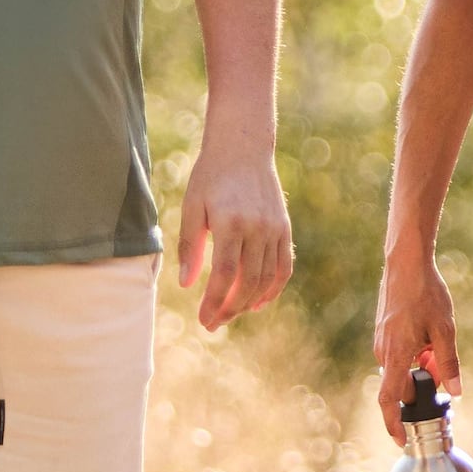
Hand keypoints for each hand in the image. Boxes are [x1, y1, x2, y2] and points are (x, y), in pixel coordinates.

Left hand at [176, 138, 292, 331]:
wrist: (243, 147)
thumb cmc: (210, 176)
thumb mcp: (192, 205)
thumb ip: (190, 246)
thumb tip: (187, 284)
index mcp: (230, 222)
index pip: (225, 274)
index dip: (214, 302)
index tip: (203, 320)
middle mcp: (257, 228)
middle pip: (247, 282)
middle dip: (230, 309)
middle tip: (213, 324)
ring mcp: (275, 229)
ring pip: (266, 279)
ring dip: (248, 303)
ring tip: (230, 314)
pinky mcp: (284, 229)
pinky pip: (283, 268)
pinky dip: (273, 289)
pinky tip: (257, 303)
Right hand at [371, 253, 458, 433]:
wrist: (406, 264)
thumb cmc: (426, 294)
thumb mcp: (445, 330)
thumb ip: (449, 363)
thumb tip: (457, 391)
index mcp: (396, 355)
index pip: (389, 400)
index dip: (393, 424)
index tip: (401, 440)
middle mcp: (383, 352)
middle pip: (402, 385)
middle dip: (422, 385)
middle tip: (440, 369)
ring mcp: (380, 342)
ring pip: (402, 368)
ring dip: (420, 367)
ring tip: (435, 344)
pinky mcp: (383, 333)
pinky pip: (398, 355)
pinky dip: (414, 354)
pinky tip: (427, 335)